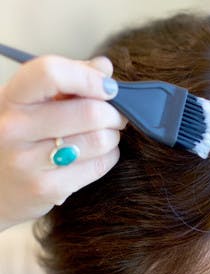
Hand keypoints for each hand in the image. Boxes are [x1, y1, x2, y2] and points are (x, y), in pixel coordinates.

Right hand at [0, 55, 126, 230]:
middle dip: (114, 114)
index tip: (108, 89)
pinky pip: (100, 165)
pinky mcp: (47, 188)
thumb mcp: (31, 104)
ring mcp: (28, 162)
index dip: (89, 78)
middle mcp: (13, 129)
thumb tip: (104, 68)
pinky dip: (109, 156)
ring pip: (100, 140)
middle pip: (90, 112)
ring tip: (105, 135)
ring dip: (113, 136)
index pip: (52, 73)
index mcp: (10, 99)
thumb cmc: (21, 138)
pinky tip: (98, 154)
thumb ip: (67, 81)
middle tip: (116, 117)